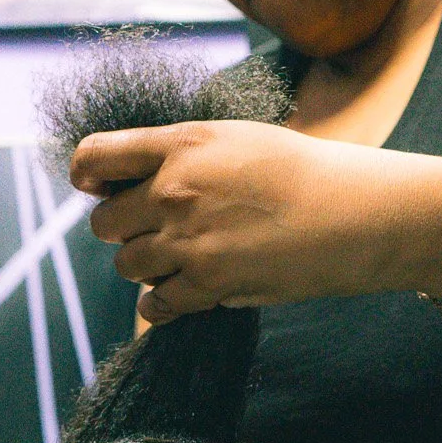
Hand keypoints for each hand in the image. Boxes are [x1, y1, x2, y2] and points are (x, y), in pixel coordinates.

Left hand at [71, 121, 424, 323]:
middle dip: (124, 229)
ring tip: (184, 259)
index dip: (86, 174)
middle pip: (104, 222)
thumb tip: (138, 178)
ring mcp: (188, 240)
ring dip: (148, 266)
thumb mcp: (237, 138)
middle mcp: (174, 190)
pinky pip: (155, 304)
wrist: (355, 213)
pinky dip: (164, 303)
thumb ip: (183, 153)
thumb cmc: (304, 172)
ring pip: (127, 265)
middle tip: (159, 230)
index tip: (93, 186)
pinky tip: (186, 292)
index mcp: (181, 144)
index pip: (95, 155)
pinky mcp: (207, 283)